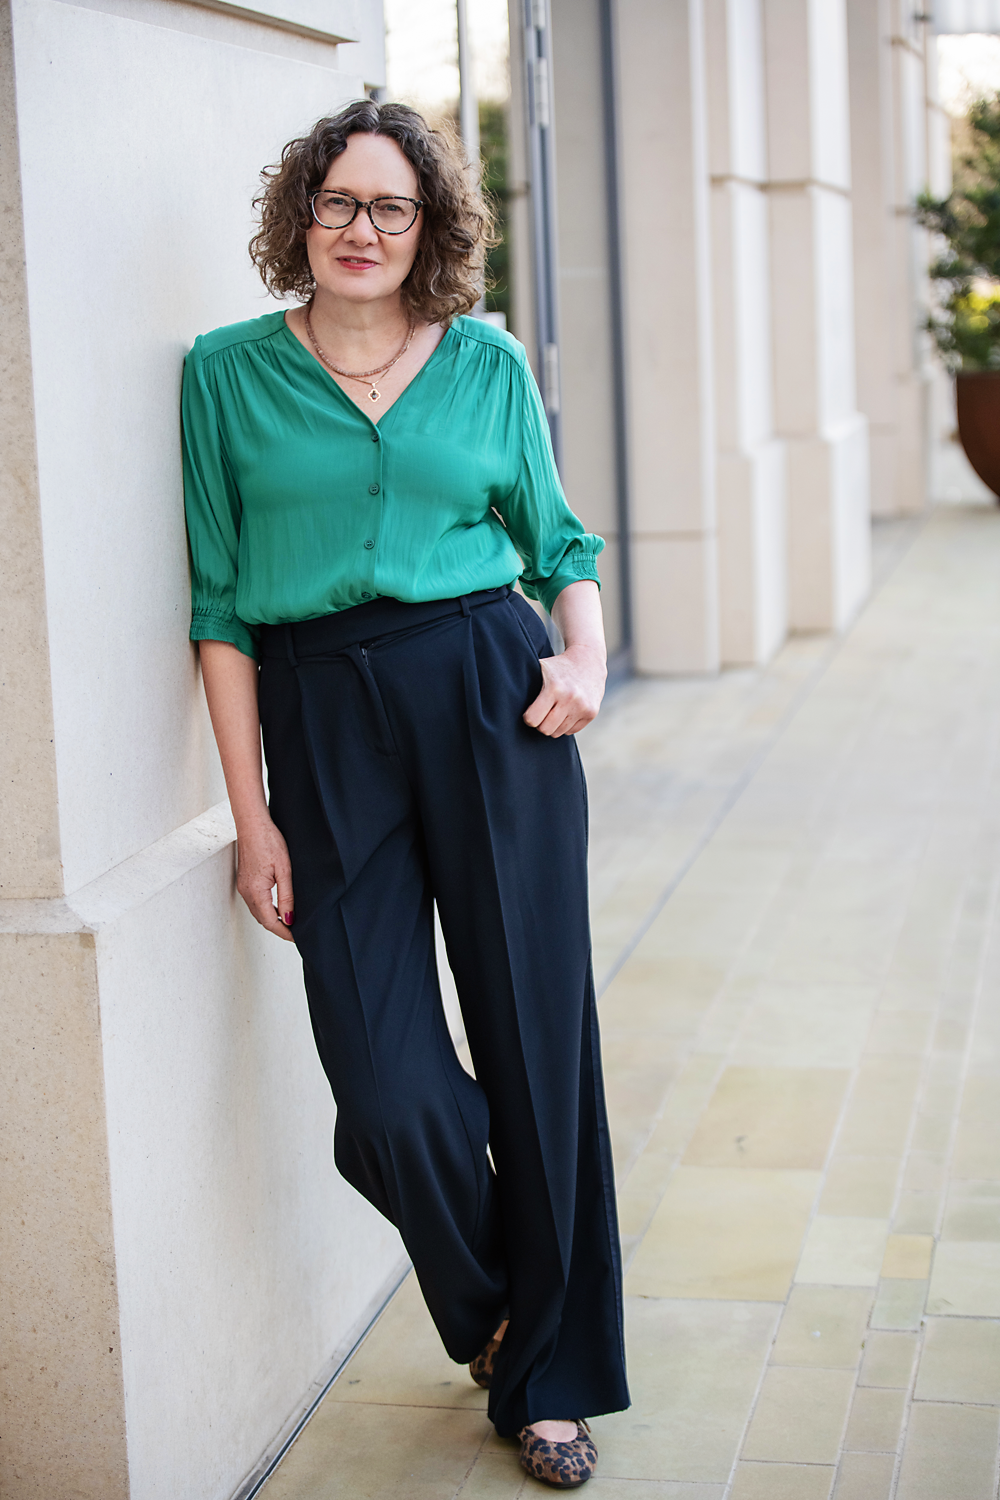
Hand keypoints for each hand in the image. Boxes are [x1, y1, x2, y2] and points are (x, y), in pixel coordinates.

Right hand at [235, 815, 295, 940]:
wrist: (252, 824)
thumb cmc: (268, 841)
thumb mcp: (284, 870)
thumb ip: (287, 896)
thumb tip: (289, 919)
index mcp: (255, 891)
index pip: (270, 921)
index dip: (283, 932)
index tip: (297, 937)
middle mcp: (246, 892)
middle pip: (262, 919)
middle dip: (279, 928)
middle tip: (296, 933)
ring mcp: (243, 886)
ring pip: (258, 911)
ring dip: (272, 919)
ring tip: (290, 922)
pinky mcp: (245, 881)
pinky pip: (255, 901)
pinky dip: (267, 908)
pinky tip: (278, 906)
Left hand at [523, 645, 606, 736]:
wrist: (588, 659)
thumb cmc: (556, 666)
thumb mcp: (538, 666)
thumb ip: (521, 678)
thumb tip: (495, 694)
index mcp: (554, 688)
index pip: (533, 720)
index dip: (528, 717)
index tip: (529, 712)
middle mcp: (570, 698)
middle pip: (545, 730)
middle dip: (540, 724)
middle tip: (540, 714)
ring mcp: (583, 707)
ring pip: (558, 732)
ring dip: (553, 725)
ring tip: (553, 711)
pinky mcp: (592, 713)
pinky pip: (571, 731)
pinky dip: (565, 725)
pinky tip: (565, 711)